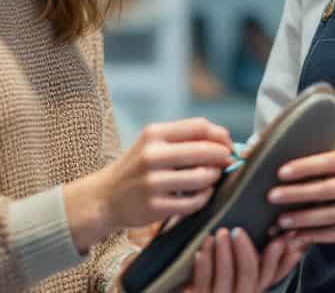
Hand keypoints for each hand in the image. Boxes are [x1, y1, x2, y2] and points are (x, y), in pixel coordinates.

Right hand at [66, 118, 232, 251]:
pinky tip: (201, 194)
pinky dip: (204, 197)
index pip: (199, 126)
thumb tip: (225, 141)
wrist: (105, 197)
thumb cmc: (137, 168)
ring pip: (202, 178)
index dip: (221, 136)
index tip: (228, 144)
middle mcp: (152, 155)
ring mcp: (153, 183)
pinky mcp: (155, 207)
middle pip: (204, 151)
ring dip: (214, 178)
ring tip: (211, 178)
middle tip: (227, 162)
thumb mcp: (152, 144)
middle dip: (223, 157)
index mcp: (154, 134)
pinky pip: (194, 202)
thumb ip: (184, 139)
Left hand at [184, 227, 306, 292]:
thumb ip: (260, 260)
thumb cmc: (216, 278)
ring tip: (220, 233)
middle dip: (245, 251)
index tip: (279, 240)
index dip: (277, 259)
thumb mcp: (241, 272)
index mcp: (252, 288)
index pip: (270, 275)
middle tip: (238, 231)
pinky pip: (203, 281)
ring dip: (223, 252)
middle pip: (248, 274)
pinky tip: (201, 250)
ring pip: (226, 275)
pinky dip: (204, 264)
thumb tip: (282, 238)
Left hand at [266, 142, 334, 244]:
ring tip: (282, 220)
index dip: (305, 167)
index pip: (331, 162)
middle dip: (298, 195)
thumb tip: (301, 166)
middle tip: (273, 196)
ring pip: (333, 217)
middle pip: (329, 191)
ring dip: (304, 220)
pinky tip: (302, 235)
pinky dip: (319, 235)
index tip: (282, 172)